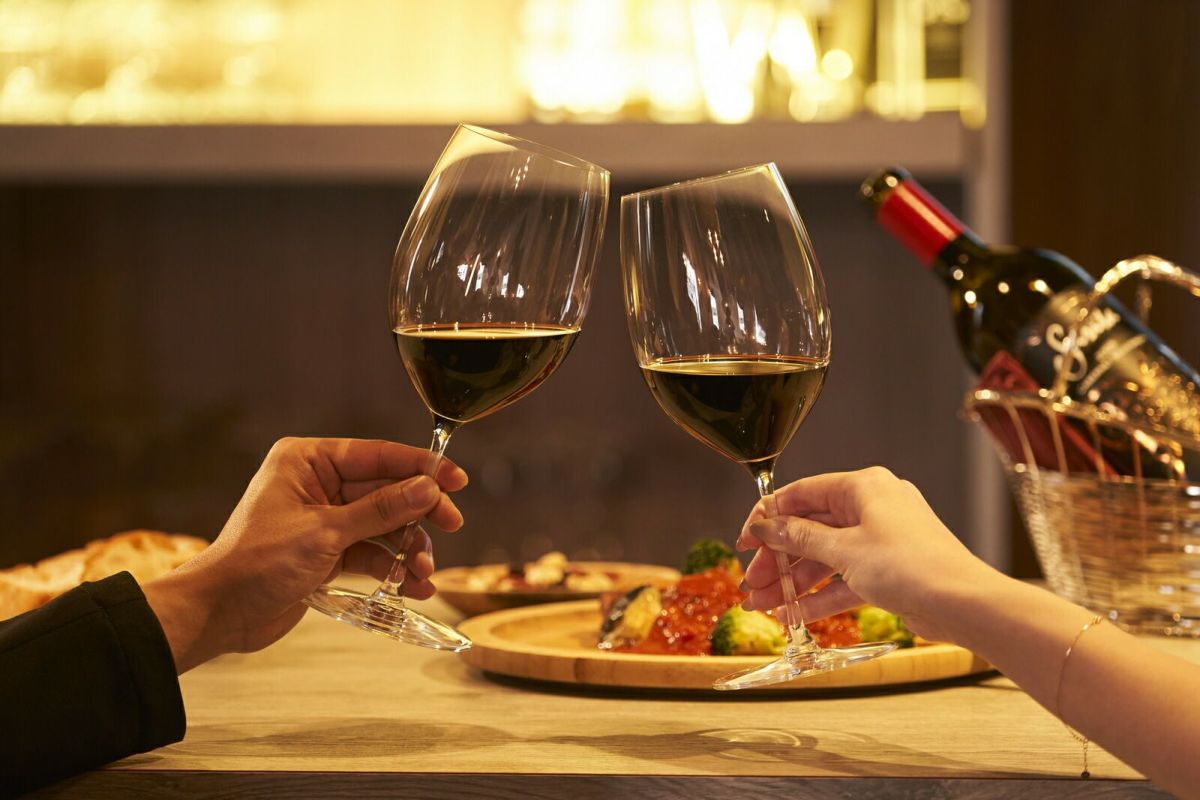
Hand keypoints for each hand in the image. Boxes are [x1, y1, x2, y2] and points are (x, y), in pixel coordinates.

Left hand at [143, 437, 467, 671]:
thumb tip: (427, 488)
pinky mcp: (327, 551)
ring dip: (408, 548)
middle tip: (451, 525)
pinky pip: (372, 552)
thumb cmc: (257, 563)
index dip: (420, 467)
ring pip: (384, 524)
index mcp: (308, 461)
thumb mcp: (326, 532)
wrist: (220, 613)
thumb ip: (381, 510)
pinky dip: (392, 568)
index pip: (377, 455)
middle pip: (386, 490)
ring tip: (423, 573)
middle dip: (418, 513)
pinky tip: (413, 587)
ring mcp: (324, 518)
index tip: (456, 479)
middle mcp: (317, 484)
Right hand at [735, 467, 996, 642]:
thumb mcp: (844, 550)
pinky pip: (844, 579)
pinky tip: (793, 616)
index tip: (744, 542)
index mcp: (863, 487)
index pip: (801, 494)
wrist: (963, 604)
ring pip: (825, 558)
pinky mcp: (888, 571)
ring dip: (793, 583)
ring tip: (763, 606)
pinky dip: (820, 596)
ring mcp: (881, 540)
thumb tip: (767, 526)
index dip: (768, 519)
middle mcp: (872, 508)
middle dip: (778, 560)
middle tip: (751, 583)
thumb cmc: (911, 566)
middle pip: (810, 530)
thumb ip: (800, 538)